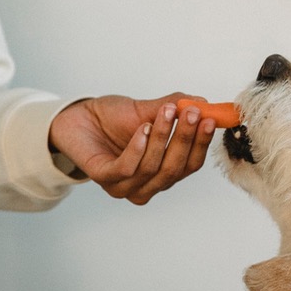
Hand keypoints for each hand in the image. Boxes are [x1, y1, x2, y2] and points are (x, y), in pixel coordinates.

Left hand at [48, 93, 216, 204]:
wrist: (80, 116)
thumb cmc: (115, 118)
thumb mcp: (150, 110)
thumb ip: (176, 108)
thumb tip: (204, 104)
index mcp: (163, 172)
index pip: (190, 164)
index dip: (201, 143)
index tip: (210, 119)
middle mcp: (146, 185)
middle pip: (174, 169)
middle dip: (186, 139)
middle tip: (192, 112)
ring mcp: (124, 186)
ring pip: (152, 168)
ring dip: (162, 137)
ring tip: (165, 111)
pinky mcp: (104, 178)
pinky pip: (127, 169)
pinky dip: (138, 148)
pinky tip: (143, 129)